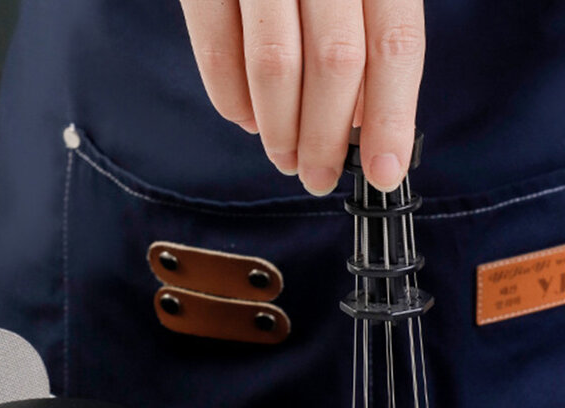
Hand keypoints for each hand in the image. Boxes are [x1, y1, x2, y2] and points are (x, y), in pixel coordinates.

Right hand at [179, 0, 424, 193]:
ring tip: (285, 158)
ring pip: (274, 66)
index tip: (385, 173)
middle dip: (325, 139)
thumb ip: (372, 28)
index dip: (392, 117)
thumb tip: (366, 116)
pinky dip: (230, 99)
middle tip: (318, 177)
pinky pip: (214, 50)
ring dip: (280, 131)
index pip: (395, 43)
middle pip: (334, 63)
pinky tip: (246, 119)